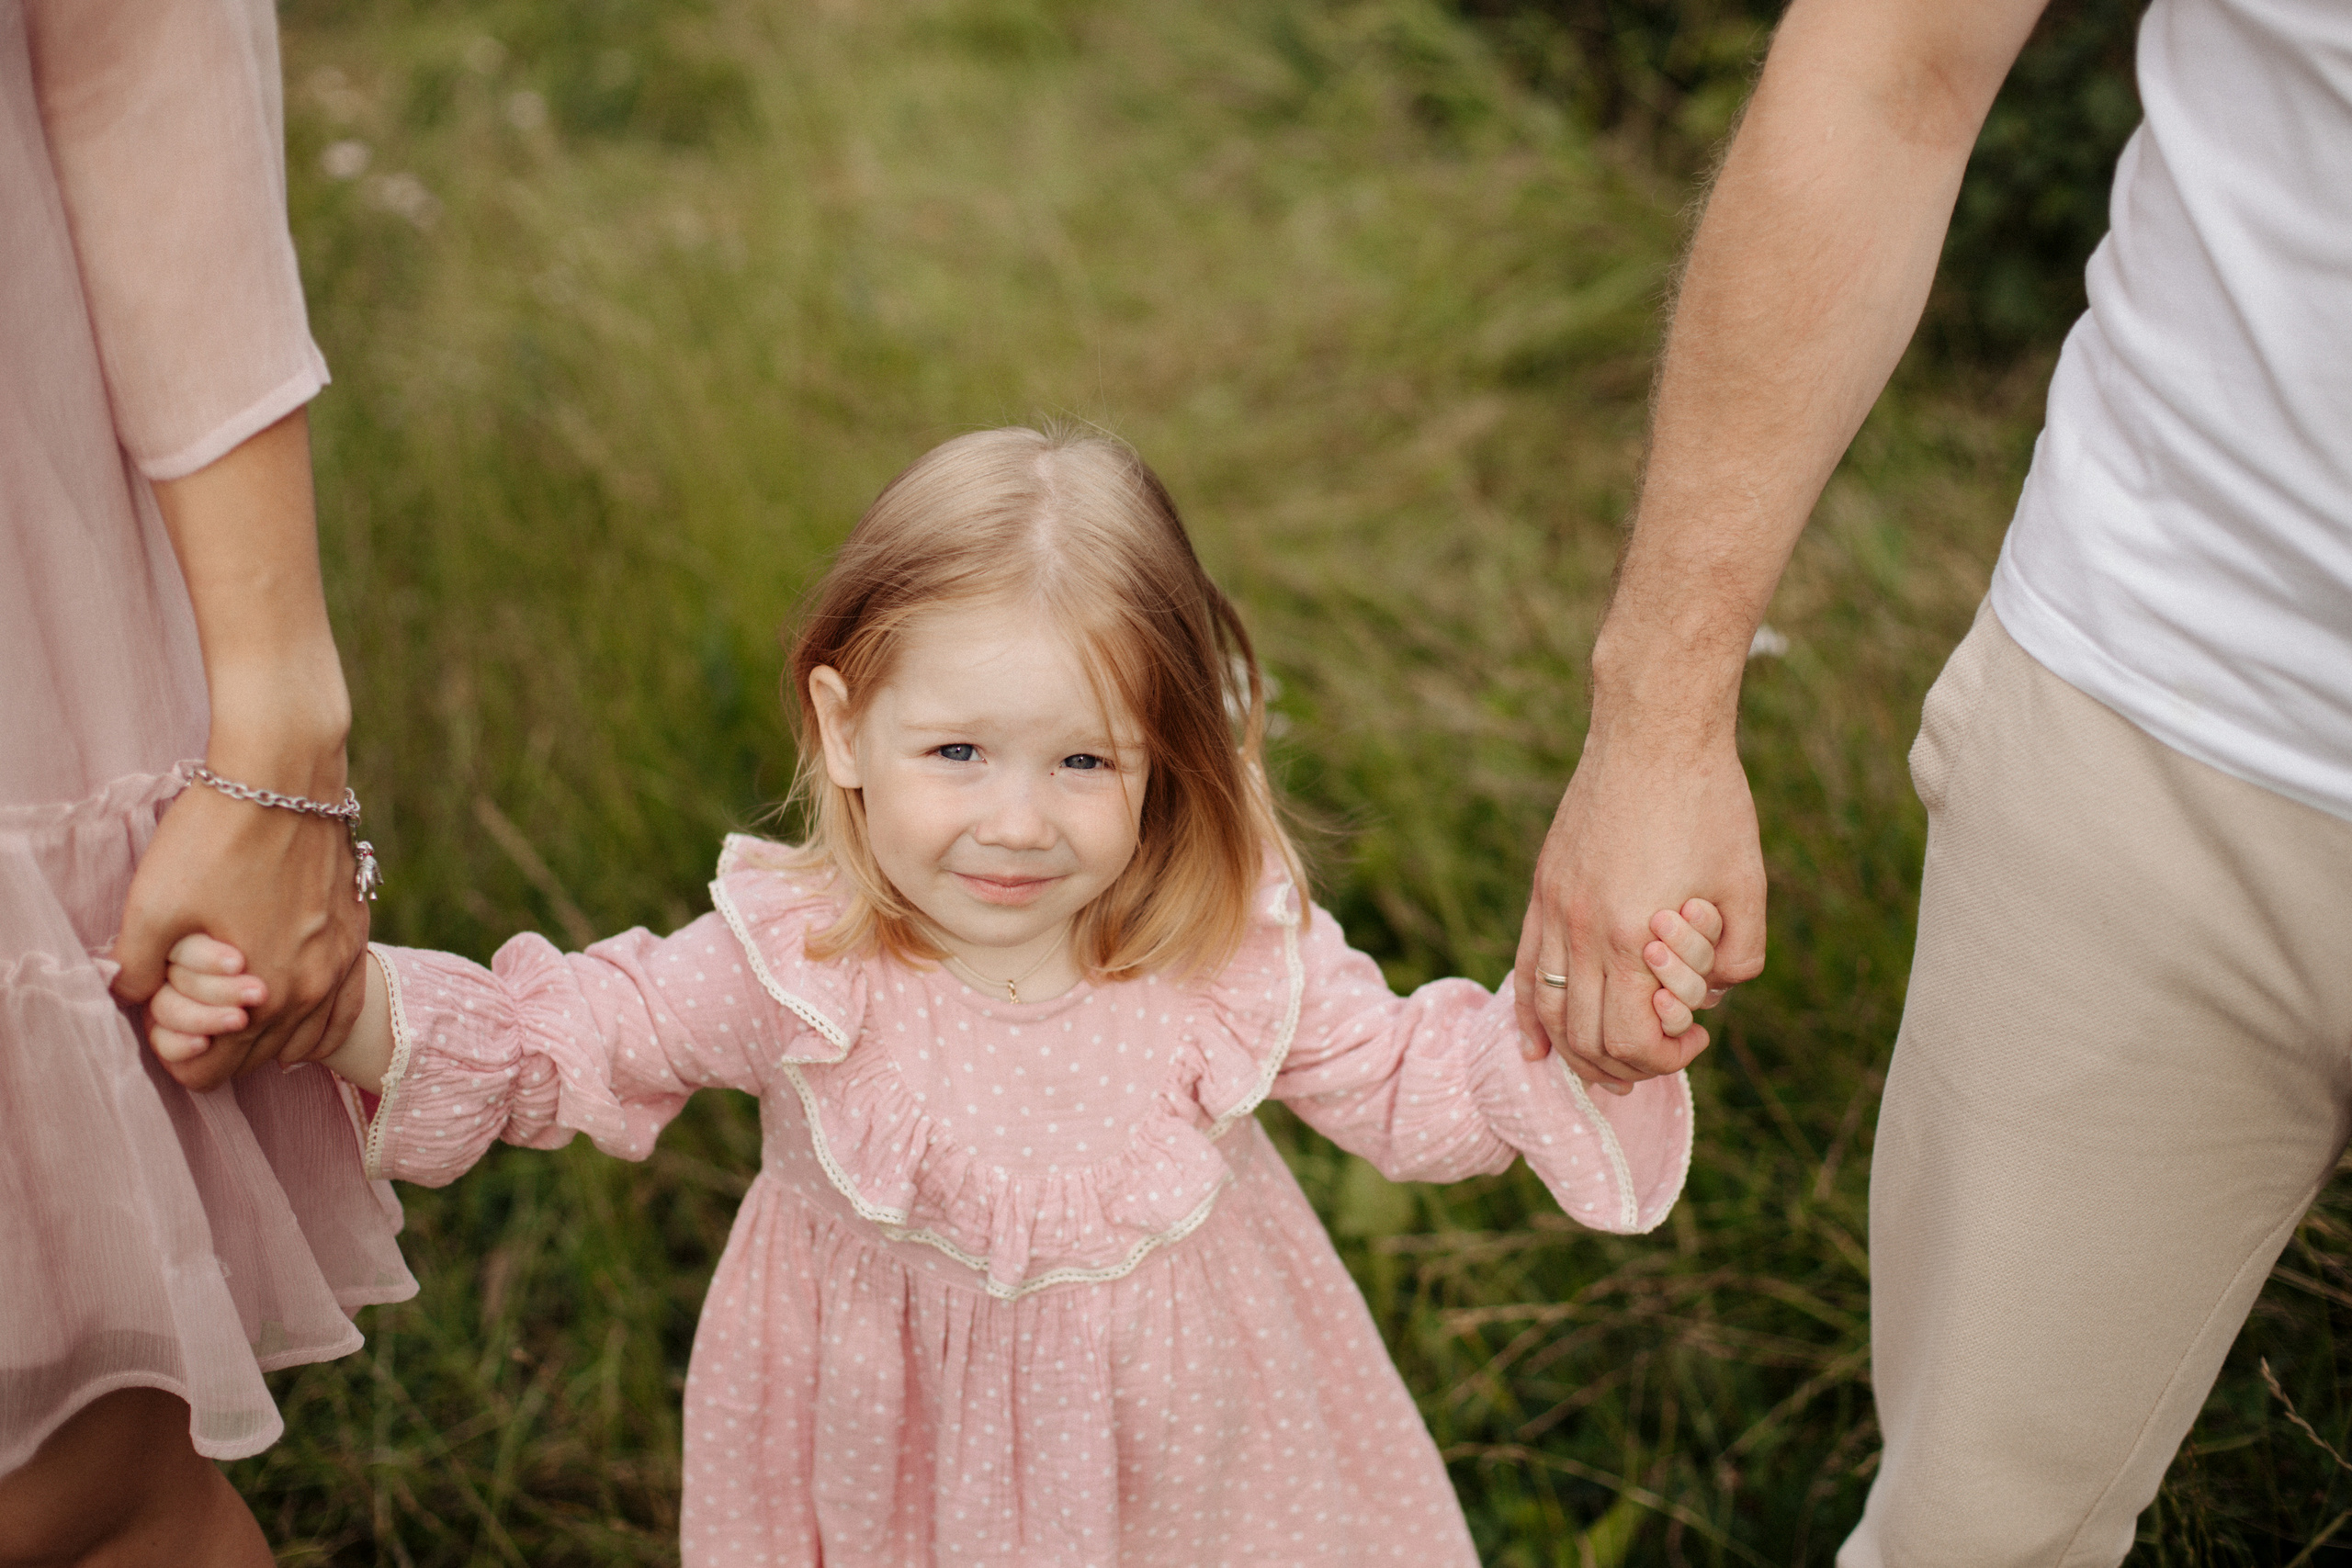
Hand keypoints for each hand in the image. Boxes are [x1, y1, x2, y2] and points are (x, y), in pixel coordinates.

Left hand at [110, 777, 369, 1089]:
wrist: (284, 774)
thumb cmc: (215, 837)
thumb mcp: (151, 906)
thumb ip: (133, 969)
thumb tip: (131, 995)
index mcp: (265, 995)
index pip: (213, 1072)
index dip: (175, 1055)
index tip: (159, 1020)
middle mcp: (312, 989)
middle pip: (258, 1057)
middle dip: (219, 1042)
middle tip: (186, 1005)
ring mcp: (341, 960)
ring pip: (306, 1035)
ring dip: (267, 1034)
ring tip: (235, 1011)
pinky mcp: (355, 930)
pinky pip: (343, 1003)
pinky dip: (317, 1019)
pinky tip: (294, 1011)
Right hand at [1514, 723, 1764, 1087]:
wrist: (1656, 731)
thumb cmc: (1711, 804)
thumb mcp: (1748, 888)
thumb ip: (1740, 959)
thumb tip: (1710, 997)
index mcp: (1634, 937)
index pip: (1633, 1039)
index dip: (1667, 1057)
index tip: (1696, 1040)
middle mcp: (1582, 931)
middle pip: (1587, 1037)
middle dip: (1626, 1064)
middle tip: (1661, 1055)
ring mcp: (1554, 909)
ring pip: (1548, 1011)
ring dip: (1575, 1052)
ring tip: (1606, 1067)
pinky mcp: (1544, 888)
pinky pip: (1522, 968)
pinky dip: (1527, 1016)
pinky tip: (1533, 1047)